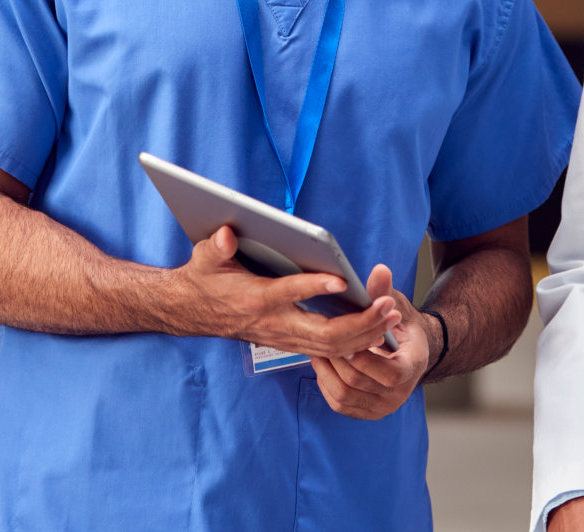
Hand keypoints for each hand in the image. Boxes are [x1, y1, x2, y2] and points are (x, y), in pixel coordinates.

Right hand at [169, 226, 399, 357]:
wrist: (190, 312)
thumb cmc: (203, 279)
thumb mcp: (204, 258)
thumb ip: (217, 246)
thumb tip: (227, 233)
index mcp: (255, 299)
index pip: (289, 293)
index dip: (315, 287)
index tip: (342, 278)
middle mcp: (273, 323)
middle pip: (324, 334)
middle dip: (360, 324)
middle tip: (389, 307)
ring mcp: (283, 337)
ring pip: (331, 348)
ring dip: (365, 335)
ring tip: (393, 317)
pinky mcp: (289, 341)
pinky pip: (328, 350)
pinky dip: (355, 343)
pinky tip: (377, 331)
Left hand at [308, 264, 430, 418]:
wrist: (408, 352)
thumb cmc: (400, 327)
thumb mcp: (397, 306)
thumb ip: (385, 292)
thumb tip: (379, 270)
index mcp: (412, 367)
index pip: (389, 373)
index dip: (363, 357)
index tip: (345, 339)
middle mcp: (400, 393)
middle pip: (358, 383)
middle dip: (336, 360)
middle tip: (320, 340)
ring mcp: (383, 407)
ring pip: (344, 395)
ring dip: (327, 372)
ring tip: (319, 350)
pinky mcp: (367, 412)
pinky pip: (339, 404)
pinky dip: (326, 385)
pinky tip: (323, 365)